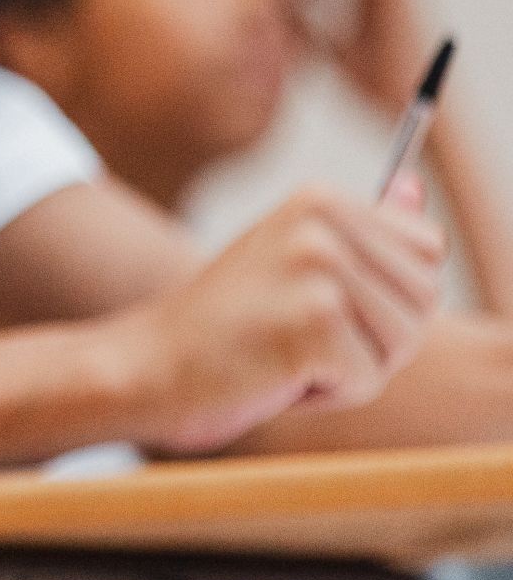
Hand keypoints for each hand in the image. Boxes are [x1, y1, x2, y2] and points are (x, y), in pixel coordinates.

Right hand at [116, 185, 443, 452]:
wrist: (151, 363)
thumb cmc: (231, 323)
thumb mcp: (297, 263)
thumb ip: (363, 230)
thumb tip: (413, 184)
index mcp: (319, 199)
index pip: (428, 249)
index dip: (389, 295)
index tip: (326, 303)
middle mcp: (320, 222)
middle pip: (425, 297)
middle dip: (379, 337)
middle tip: (303, 334)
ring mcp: (315, 268)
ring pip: (405, 340)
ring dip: (355, 368)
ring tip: (291, 352)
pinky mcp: (313, 322)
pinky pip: (369, 379)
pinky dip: (329, 394)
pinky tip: (277, 374)